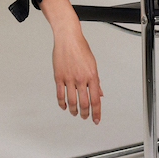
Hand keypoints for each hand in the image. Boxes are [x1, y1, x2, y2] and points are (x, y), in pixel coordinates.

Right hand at [39, 0, 102, 122]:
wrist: (68, 38)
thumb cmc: (81, 49)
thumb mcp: (93, 65)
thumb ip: (96, 81)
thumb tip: (99, 94)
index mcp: (92, 76)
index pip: (96, 100)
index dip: (97, 112)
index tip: (96, 119)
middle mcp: (81, 78)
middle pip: (84, 103)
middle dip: (85, 114)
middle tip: (85, 118)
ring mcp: (69, 78)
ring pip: (72, 101)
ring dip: (74, 111)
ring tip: (75, 113)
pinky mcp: (59, 77)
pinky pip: (60, 95)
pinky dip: (62, 103)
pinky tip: (64, 107)